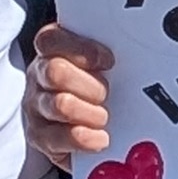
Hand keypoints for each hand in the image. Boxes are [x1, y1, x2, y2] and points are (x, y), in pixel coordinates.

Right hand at [28, 21, 113, 165]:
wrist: (87, 125)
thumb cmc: (99, 84)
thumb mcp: (103, 64)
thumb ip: (111, 52)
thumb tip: (141, 48)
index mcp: (52, 50)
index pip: (51, 39)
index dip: (82, 49)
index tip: (109, 61)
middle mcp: (39, 76)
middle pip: (56, 71)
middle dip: (91, 85)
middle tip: (107, 94)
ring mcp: (36, 107)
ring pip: (60, 104)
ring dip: (91, 112)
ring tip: (104, 117)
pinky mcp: (40, 137)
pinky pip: (59, 138)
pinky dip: (86, 139)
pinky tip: (101, 138)